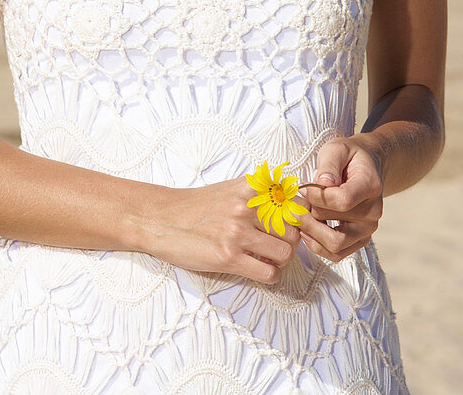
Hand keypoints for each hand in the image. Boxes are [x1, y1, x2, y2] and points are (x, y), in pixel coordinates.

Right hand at [146, 175, 300, 285]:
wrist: (162, 218)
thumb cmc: (197, 205)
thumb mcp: (231, 188)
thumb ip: (260, 193)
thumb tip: (292, 202)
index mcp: (251, 187)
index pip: (297, 202)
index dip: (300, 218)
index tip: (293, 225)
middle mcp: (247, 206)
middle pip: (294, 231)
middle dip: (290, 242)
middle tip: (277, 245)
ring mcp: (238, 231)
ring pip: (285, 253)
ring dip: (279, 260)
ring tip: (266, 257)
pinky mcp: (229, 256)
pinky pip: (269, 273)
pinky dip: (270, 275)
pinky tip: (258, 268)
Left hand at [297, 137, 383, 261]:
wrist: (366, 166)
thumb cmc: (348, 156)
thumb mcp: (336, 148)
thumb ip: (329, 164)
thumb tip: (322, 184)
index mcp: (370, 186)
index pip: (342, 201)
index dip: (317, 197)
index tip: (303, 188)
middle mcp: (373, 212)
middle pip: (336, 226)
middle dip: (309, 217)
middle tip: (294, 204)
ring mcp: (368, 229)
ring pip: (336, 245)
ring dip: (311, 233)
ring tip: (298, 217)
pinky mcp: (360, 239)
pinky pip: (337, 253)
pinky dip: (317, 244)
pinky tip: (305, 229)